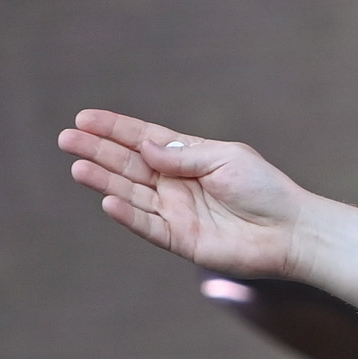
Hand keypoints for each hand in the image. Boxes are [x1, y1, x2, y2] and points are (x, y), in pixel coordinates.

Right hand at [58, 109, 304, 275]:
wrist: (291, 231)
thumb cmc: (265, 189)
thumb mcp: (225, 158)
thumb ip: (183, 155)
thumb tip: (144, 149)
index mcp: (188, 158)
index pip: (143, 140)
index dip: (114, 129)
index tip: (84, 118)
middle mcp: (176, 184)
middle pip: (128, 165)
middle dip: (97, 151)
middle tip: (66, 139)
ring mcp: (176, 212)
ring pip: (131, 194)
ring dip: (104, 181)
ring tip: (78, 166)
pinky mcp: (181, 240)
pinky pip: (148, 226)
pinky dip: (128, 215)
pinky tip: (107, 201)